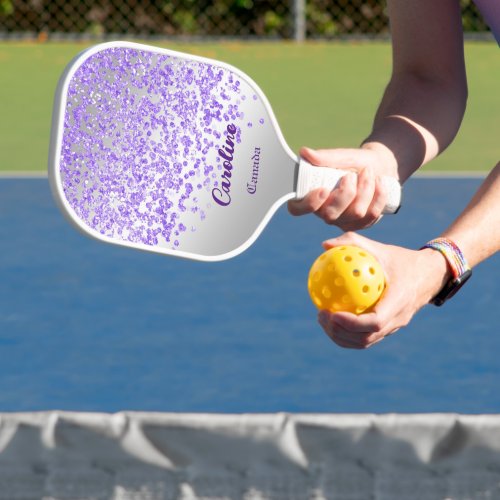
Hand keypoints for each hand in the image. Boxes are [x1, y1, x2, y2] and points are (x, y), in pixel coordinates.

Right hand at [288, 146, 397, 230]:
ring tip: (368, 172)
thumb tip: (305, 152)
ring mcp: (343, 221)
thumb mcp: (341, 156)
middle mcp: (324, 212)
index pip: (298, 209)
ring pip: (355, 213)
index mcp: (311, 196)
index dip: (308, 204)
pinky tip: (379, 182)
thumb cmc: (354, 162)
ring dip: (365, 189)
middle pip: (330, 215)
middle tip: (351, 175)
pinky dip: (378, 195)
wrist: (379, 166)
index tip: (323, 189)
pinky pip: (371, 215)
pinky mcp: (361, 224)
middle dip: (346, 193)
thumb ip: (324, 157)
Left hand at [316, 232, 450, 348]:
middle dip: (340, 332)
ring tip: (322, 319)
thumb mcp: (380, 248)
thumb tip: (324, 245)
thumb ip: (353, 243)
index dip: (352, 323)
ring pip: (365, 342)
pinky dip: (347, 333)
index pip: (375, 321)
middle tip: (321, 315)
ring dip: (341, 336)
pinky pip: (366, 337)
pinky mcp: (389, 329)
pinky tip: (331, 318)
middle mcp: (398, 319)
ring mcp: (394, 327)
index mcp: (399, 301)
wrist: (429, 275)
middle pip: (366, 338)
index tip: (332, 313)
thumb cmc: (401, 259)